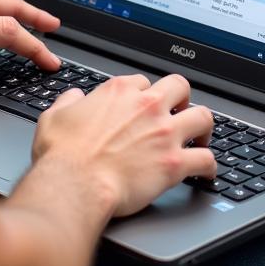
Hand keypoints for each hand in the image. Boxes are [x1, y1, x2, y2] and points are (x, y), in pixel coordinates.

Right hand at [32, 74, 215, 217]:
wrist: (75, 184)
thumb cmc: (63, 155)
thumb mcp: (55, 116)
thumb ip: (69, 102)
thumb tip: (74, 98)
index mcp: (119, 92)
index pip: (143, 81)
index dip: (144, 94)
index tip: (142, 107)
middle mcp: (146, 106)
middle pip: (180, 87)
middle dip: (181, 98)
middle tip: (178, 112)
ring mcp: (164, 133)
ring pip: (203, 117)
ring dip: (203, 127)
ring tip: (199, 137)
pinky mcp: (174, 163)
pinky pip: (206, 159)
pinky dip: (209, 166)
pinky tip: (206, 173)